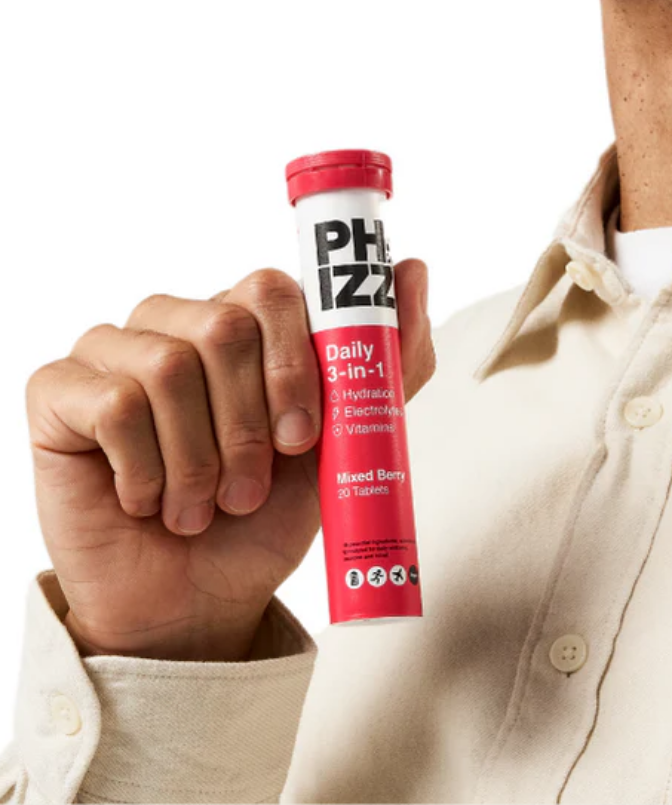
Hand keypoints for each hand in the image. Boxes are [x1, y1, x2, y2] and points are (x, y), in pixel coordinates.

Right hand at [26, 262, 433, 660]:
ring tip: (200, 506)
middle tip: (246, 491)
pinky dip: (145, 471)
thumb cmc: (264, 517)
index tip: (304, 438)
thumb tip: (415, 269)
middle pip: (223, 326)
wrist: (196, 600)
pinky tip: (146, 500)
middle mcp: (175, 321)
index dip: (295, 364)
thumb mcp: (342, 445)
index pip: (271, 290)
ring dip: (199, 460)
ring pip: (168, 367)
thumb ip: (383, 362)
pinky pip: (113, 404)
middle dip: (249, 427)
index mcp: (242, 322)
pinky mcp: (57, 391)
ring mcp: (113, 350)